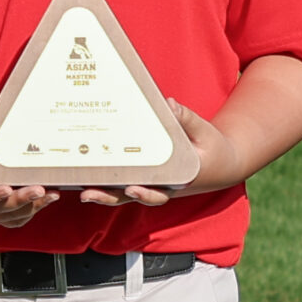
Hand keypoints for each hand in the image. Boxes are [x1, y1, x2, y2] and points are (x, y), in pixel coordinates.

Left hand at [79, 100, 242, 206]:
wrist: (221, 163)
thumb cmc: (213, 147)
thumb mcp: (205, 132)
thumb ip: (187, 120)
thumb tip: (169, 104)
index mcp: (179, 181)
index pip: (160, 192)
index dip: (145, 193)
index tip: (132, 189)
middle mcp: (161, 187)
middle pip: (131, 197)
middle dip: (109, 197)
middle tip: (88, 195)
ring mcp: (150, 185)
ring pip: (121, 194)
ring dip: (101, 193)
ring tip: (80, 191)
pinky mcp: (143, 178)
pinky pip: (120, 182)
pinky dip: (104, 182)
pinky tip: (82, 176)